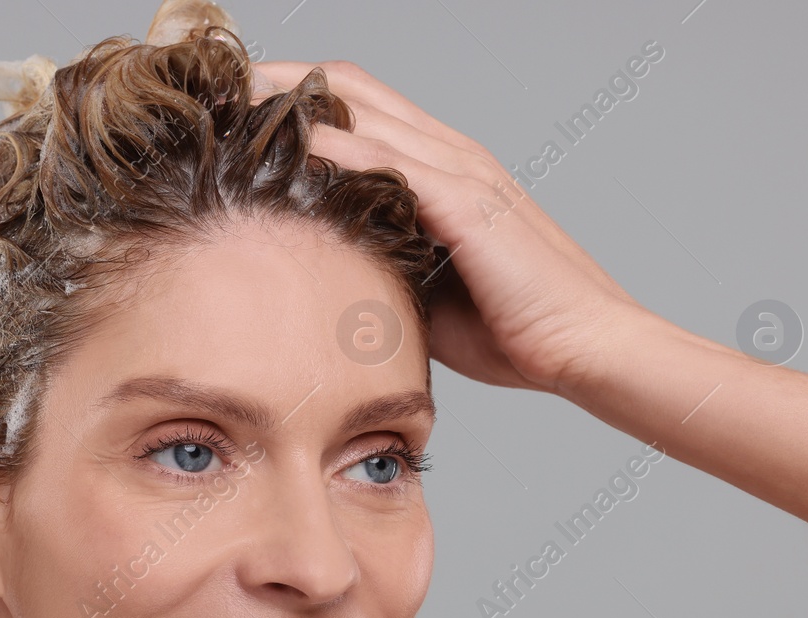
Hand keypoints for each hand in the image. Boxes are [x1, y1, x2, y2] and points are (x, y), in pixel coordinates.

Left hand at [255, 60, 664, 394]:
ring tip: (239, 101)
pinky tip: (295, 144)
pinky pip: (394, 163)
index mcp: (445, 170)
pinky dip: (342, 149)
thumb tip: (322, 276)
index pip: (363, 106)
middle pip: (354, 89)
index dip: (302, 96)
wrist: (585, 346)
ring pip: (368, 112)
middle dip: (285, 81)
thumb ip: (381, 263)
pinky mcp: (469, 206)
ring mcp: (463, 174)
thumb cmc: (513, 328)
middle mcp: (453, 156)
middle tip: (222, 89)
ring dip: (301, 101)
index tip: (244, 108)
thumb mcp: (426, 289)